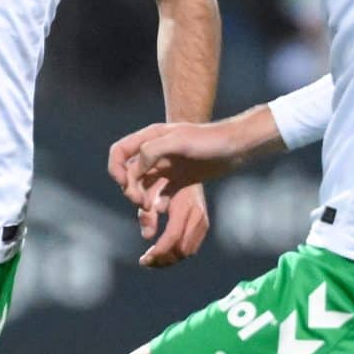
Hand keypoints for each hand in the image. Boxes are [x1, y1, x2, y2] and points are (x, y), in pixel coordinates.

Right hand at [109, 119, 237, 217]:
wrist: (237, 147)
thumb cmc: (209, 140)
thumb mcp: (179, 141)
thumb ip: (152, 151)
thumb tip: (133, 170)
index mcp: (150, 138)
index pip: (119, 152)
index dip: (115, 169)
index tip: (126, 185)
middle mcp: (155, 153)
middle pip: (129, 174)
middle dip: (131, 191)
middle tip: (144, 205)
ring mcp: (166, 167)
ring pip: (143, 188)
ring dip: (143, 203)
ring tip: (152, 215)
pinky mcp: (178, 180)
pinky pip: (160, 196)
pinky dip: (157, 206)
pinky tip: (164, 211)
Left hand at [137, 183, 210, 268]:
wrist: (186, 167)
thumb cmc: (162, 177)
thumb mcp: (149, 192)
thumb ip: (147, 214)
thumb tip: (147, 237)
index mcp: (183, 205)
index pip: (172, 236)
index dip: (158, 252)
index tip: (143, 260)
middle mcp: (197, 214)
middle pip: (182, 249)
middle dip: (163, 259)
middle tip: (145, 261)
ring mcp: (203, 220)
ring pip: (188, 252)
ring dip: (170, 259)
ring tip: (152, 259)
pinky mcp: (204, 224)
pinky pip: (192, 247)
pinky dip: (177, 254)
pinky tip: (163, 252)